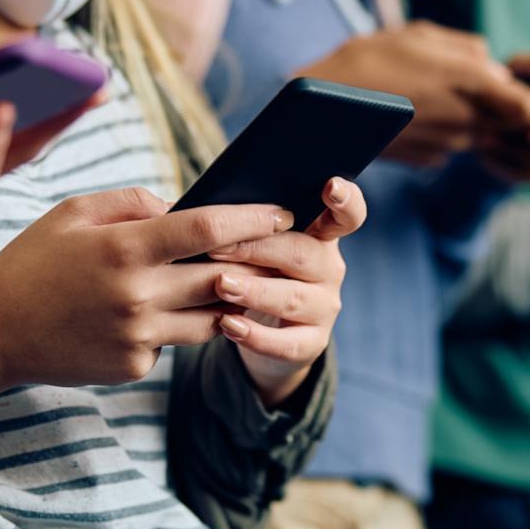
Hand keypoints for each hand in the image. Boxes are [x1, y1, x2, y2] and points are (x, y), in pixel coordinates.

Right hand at [0, 189, 297, 400]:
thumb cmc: (33, 262)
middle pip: (223, 277)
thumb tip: (180, 207)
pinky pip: (177, 341)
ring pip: (213, 317)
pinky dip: (180, 325)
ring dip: (231, 300)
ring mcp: (138, 336)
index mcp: (124, 248)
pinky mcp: (134, 365)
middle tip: (281, 250)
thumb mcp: (73, 213)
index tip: (282, 213)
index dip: (252, 219)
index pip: (206, 228)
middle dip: (258, 263)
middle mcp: (137, 295)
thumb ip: (132, 201)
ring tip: (242, 280)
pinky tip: (167, 313)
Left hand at [209, 177, 366, 401]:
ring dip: (255, 291)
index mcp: (320, 234)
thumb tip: (181, 204)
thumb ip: (235, 221)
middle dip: (258, 249)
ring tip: (221, 285)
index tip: (330, 185)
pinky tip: (227, 325)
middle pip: (303, 252)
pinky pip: (287, 343)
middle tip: (218, 247)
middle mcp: (329, 268)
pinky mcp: (312, 342)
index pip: (348, 214)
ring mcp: (324, 307)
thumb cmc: (251, 269)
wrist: (262, 327)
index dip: (344, 200)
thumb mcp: (251, 242)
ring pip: (294, 297)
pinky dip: (256, 336)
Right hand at [296, 22, 529, 166]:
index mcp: (471, 83)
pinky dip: (443, 130)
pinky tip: (413, 112)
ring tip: (429, 91)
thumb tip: (496, 68)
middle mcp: (467, 121)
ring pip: (479, 131)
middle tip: (468, 82)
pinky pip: (451, 144)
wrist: (322, 109)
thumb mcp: (423, 36)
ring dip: (468, 115)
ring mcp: (448, 145)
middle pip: (508, 121)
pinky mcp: (428, 159)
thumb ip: (469, 52)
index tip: (523, 85)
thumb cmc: (370, 60)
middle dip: (500, 104)